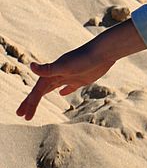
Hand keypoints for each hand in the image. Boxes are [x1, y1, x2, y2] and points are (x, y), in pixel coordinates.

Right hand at [16, 19, 146, 120]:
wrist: (104, 52)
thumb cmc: (84, 58)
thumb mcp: (65, 66)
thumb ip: (48, 68)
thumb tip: (30, 66)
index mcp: (52, 73)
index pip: (37, 92)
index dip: (29, 104)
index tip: (23, 116)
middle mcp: (58, 74)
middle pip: (41, 91)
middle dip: (30, 103)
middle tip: (21, 115)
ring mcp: (69, 76)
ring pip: (51, 89)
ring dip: (42, 97)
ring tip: (35, 105)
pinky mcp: (81, 78)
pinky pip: (69, 86)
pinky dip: (64, 90)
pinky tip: (62, 93)